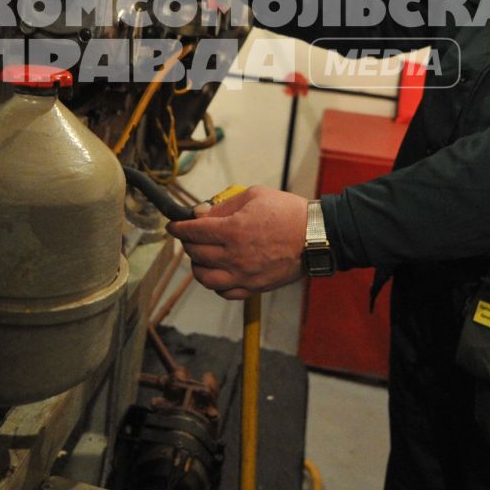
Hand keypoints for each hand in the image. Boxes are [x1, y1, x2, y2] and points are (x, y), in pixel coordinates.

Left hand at [170, 187, 309, 299]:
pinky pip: (224, 293)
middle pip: (195, 254)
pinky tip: (219, 273)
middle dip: (187, 244)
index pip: (192, 232)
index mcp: (232, 230)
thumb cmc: (287, 212)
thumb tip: (199, 213)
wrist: (316, 236)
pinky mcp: (254, 287)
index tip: (174, 226)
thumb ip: (223, 205)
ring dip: (197, 266)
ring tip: (202, 257)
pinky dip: (216, 284)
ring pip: (205, 278)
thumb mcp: (253, 196)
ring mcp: (244, 275)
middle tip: (190, 237)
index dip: (178, 228)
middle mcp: (234, 256)